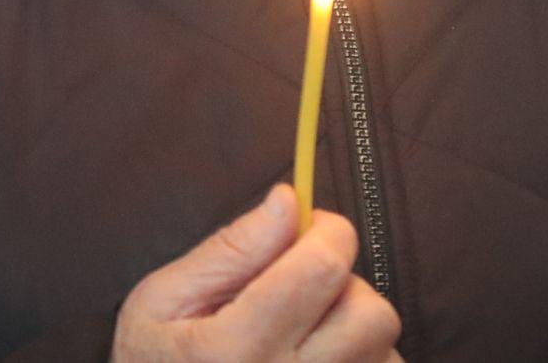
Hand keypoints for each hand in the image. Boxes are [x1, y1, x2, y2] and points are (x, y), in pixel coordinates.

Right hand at [113, 185, 400, 362]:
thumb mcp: (163, 301)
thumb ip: (230, 250)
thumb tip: (288, 201)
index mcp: (238, 349)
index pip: (323, 268)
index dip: (326, 232)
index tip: (305, 230)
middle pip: (370, 313)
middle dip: (345, 285)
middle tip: (304, 290)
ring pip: (384, 352)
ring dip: (356, 332)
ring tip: (307, 337)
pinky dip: (361, 362)